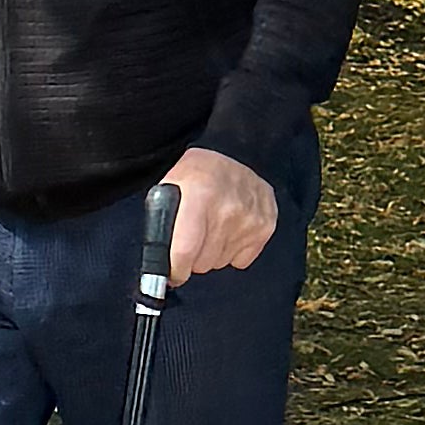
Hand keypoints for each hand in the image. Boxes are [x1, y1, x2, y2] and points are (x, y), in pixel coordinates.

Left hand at [158, 147, 276, 284]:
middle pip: (202, 262)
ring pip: (220, 262)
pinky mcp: (266, 225)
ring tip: (212, 225)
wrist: (229, 151)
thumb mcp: (168, 189)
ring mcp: (251, 218)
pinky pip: (241, 260)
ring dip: (212, 251)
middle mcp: (229, 208)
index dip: (175, 269)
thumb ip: (161, 225)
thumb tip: (158, 266)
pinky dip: (233, 249)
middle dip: (192, 256)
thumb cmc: (195, 172)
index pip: (186, 251)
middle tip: (192, 236)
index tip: (173, 273)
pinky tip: (230, 228)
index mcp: (199, 195)